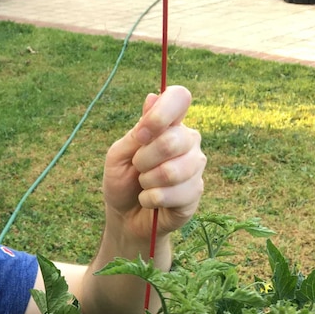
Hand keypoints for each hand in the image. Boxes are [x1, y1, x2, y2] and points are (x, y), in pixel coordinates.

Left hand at [103, 85, 205, 240]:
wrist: (125, 216)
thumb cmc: (122, 180)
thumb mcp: (118, 154)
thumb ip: (136, 131)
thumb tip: (152, 97)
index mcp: (170, 124)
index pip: (180, 97)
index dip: (160, 114)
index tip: (141, 134)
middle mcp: (188, 141)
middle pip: (171, 140)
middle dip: (143, 159)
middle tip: (137, 168)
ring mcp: (196, 167)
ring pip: (172, 171)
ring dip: (147, 182)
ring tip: (144, 185)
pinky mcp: (196, 192)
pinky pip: (172, 194)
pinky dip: (150, 199)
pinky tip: (150, 200)